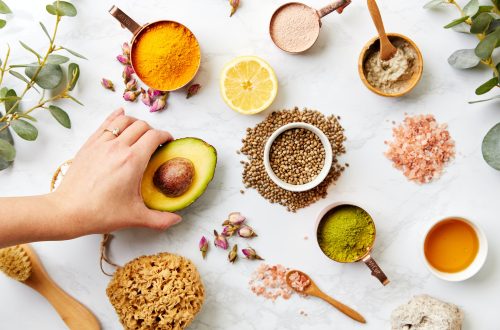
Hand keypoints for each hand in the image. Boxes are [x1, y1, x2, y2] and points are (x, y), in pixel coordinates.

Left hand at [52, 108, 181, 237]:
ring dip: (135, 122)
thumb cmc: (100, 213)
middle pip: (141, 125)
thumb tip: (177, 220)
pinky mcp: (88, 145)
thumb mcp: (135, 217)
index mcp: (133, 161)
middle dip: (152, 130)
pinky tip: (120, 114)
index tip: (168, 142)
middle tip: (155, 141)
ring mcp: (101, 144)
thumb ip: (160, 220)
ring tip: (140, 131)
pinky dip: (115, 117)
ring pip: (123, 120)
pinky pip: (105, 124)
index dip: (165, 136)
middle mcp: (118, 147)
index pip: (154, 136)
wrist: (68, 211)